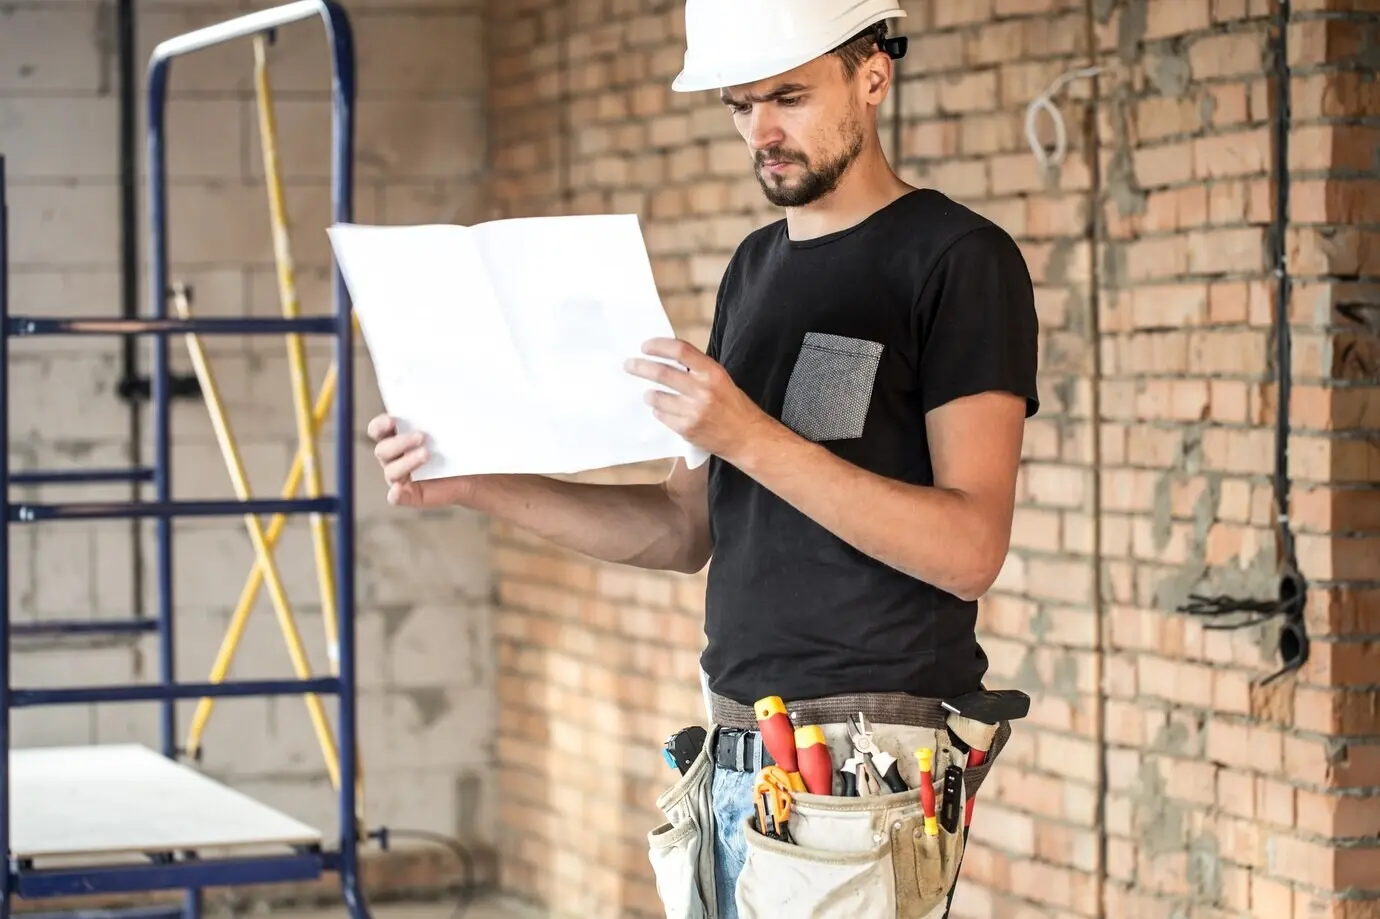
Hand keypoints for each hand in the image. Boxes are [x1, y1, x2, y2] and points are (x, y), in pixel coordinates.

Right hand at [366, 414, 470, 507]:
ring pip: (391, 471)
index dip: (380, 425)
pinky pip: (395, 497)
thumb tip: (441, 395)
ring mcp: (400, 478)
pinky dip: (395, 494)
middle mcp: (394, 457)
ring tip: (427, 454)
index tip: (393, 420)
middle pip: (382, 450)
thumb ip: (438, 416)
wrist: (474, 474)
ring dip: (407, 462)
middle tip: (422, 436)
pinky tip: (401, 488)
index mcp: (396, 437)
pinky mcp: (410, 495)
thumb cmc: (458, 446)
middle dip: (400, 442)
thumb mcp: (449, 429)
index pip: (377, 429)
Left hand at [624, 338, 773, 461]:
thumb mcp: (721, 380)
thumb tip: (667, 360)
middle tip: (629, 365)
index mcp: (713, 373)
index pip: (680, 351)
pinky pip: (662, 415)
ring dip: (649, 394)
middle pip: (662, 373)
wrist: (747, 437)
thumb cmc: (734, 407)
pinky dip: (659, 411)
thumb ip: (697, 370)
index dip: (659, 346)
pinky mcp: (687, 429)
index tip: (645, 346)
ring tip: (649, 394)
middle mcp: (703, 390)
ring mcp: (694, 411)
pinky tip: (662, 410)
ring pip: (658, 397)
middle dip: (640, 367)